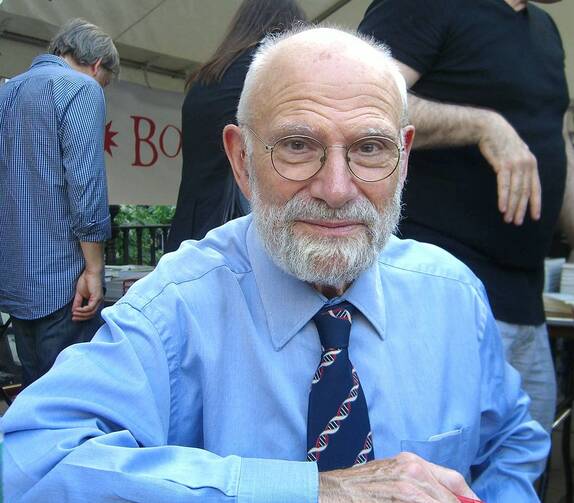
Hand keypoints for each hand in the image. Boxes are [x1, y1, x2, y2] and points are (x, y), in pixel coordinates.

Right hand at [71, 269, 102, 320]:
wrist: (90, 272)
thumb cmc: (87, 280)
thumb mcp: (79, 293)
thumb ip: (78, 302)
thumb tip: (74, 310)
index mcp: (95, 301)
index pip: (90, 313)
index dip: (82, 317)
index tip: (74, 317)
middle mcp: (98, 301)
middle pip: (91, 315)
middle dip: (81, 317)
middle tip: (74, 318)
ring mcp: (99, 300)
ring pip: (91, 312)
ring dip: (81, 314)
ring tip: (74, 313)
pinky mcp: (97, 297)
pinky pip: (90, 307)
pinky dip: (83, 310)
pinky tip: (77, 309)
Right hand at [318, 452, 477, 502]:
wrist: (330, 492)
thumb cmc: (359, 487)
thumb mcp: (391, 476)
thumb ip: (419, 484)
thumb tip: (448, 498)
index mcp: (413, 463)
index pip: (455, 480)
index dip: (470, 498)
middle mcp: (414, 472)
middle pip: (451, 499)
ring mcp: (407, 490)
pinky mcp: (399, 500)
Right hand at [478, 113, 540, 225]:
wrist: (490, 128)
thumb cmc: (501, 140)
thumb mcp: (516, 152)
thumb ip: (520, 164)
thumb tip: (522, 175)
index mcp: (531, 163)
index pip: (536, 187)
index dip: (536, 203)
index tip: (535, 217)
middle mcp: (527, 164)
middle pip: (525, 192)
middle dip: (521, 209)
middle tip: (517, 222)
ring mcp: (516, 164)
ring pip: (516, 191)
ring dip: (512, 207)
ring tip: (508, 219)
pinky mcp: (504, 165)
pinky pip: (505, 186)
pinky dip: (504, 198)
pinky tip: (502, 208)